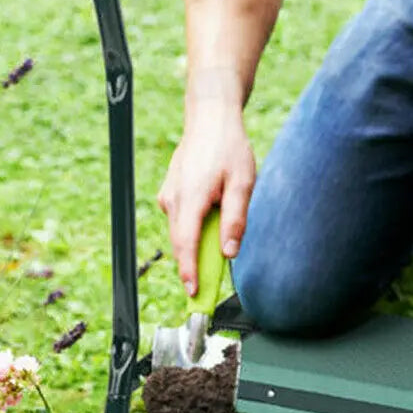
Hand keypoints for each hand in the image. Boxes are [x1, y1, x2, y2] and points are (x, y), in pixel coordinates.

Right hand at [157, 112, 254, 295]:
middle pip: (182, 242)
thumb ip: (235, 219)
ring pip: (182, 231)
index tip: (194, 294)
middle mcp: (174, 198)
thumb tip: (229, 253)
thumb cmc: (229, 147)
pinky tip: (212, 213)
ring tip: (219, 241)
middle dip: (194, 264)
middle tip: (210, 284)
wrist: (210, 118)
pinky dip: (194, 227)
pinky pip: (181, 219)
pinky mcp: (170, 192)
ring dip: (197, 244)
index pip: (186, 244)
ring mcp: (169, 195)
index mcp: (191, 197)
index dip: (189, 272)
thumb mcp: (243, 182)